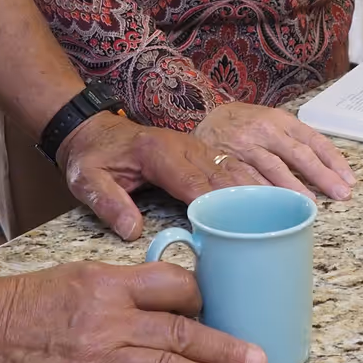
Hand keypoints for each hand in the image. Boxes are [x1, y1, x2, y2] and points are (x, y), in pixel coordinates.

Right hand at [0, 261, 263, 362]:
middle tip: (258, 357)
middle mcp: (108, 317)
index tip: (218, 310)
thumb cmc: (24, 303)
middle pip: (181, 330)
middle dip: (225, 345)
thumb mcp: (76, 276)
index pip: (172, 285)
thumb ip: (121, 287)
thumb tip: (168, 297)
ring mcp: (97, 358)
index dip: (202, 299)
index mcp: (107, 282)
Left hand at [56, 113, 264, 240]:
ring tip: (277, 212)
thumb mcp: (86, 180)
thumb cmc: (92, 158)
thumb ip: (107, 203)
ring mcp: (193, 146)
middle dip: (243, 198)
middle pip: (218, 172)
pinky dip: (249, 181)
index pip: (190, 179)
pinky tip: (265, 198)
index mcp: (155, 151)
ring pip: (230, 167)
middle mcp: (181, 145)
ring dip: (253, 188)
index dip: (212, 201)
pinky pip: (228, 165)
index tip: (230, 224)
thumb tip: (132, 230)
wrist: (93, 131)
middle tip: (265, 225)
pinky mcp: (198, 152)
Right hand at [192, 102, 354, 200]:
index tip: (348, 178)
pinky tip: (276, 203)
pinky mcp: (229, 159)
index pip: (314, 140)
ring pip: (275, 167)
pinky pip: (249, 178)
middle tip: (340, 193)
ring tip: (312, 203)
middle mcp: (267, 130)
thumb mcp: (272, 121)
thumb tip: (323, 167)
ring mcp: (247, 145)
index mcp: (282, 120)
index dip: (333, 160)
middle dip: (322, 176)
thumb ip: (293, 141)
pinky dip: (264, 191)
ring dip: (295, 187)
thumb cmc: (246, 123)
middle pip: (299, 154)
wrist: (207, 116)